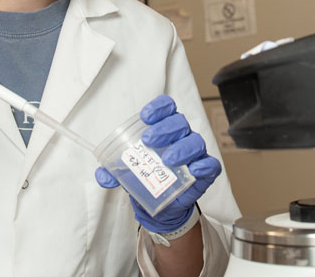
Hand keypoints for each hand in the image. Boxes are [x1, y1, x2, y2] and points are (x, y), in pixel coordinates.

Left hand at [95, 95, 221, 232]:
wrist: (161, 206)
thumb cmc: (148, 179)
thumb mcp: (127, 173)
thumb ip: (113, 172)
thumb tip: (102, 174)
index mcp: (164, 129)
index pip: (167, 108)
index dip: (159, 108)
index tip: (145, 116)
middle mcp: (181, 137)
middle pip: (179, 123)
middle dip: (165, 129)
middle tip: (148, 140)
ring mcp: (195, 155)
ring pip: (195, 142)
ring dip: (182, 148)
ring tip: (167, 160)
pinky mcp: (204, 173)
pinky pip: (211, 165)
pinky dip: (205, 166)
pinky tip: (195, 169)